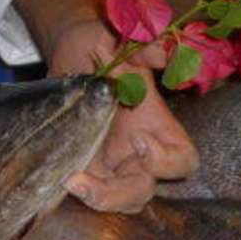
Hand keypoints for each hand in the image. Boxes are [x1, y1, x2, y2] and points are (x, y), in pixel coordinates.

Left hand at [48, 17, 197, 212]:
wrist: (69, 51)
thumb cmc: (100, 45)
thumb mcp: (118, 40)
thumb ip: (142, 46)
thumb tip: (160, 53)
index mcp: (156, 125)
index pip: (182, 159)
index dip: (168, 161)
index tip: (139, 141)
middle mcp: (137, 150)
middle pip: (145, 190)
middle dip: (121, 193)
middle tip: (88, 177)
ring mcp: (111, 162)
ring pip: (118, 199)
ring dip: (98, 198)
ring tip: (70, 180)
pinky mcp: (84, 166)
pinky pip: (88, 192)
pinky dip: (76, 193)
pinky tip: (57, 178)